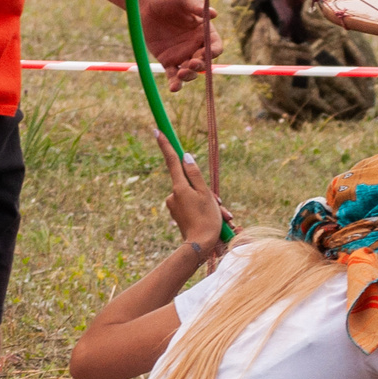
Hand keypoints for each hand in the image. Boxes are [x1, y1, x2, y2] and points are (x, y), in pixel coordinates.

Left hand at [138, 0, 219, 90]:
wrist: (146, 3)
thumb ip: (197, 6)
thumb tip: (214, 14)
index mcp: (204, 32)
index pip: (215, 46)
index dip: (213, 52)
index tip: (206, 53)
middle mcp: (195, 46)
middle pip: (204, 63)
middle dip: (199, 65)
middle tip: (191, 63)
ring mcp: (182, 55)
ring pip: (190, 72)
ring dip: (188, 76)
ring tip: (181, 73)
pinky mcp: (168, 61)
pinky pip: (173, 76)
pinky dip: (175, 83)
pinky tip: (173, 88)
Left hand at [154, 132, 228, 250]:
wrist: (199, 247)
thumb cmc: (206, 219)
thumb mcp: (205, 193)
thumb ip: (195, 174)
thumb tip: (186, 157)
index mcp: (179, 187)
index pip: (172, 160)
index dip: (165, 144)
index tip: (157, 131)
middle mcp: (173, 194)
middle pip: (190, 182)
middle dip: (206, 191)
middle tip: (219, 205)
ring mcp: (174, 205)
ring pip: (194, 195)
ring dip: (208, 202)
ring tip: (220, 216)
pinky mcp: (178, 215)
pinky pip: (192, 206)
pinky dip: (203, 209)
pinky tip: (214, 220)